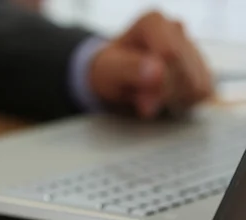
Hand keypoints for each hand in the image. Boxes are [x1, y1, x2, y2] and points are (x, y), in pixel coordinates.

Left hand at [90, 11, 213, 117]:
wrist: (115, 78)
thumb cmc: (110, 70)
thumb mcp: (109, 71)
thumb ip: (130, 69)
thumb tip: (157, 73)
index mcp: (152, 23)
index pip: (170, 54)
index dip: (159, 84)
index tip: (142, 102)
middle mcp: (176, 29)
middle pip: (184, 71)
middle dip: (162, 94)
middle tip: (140, 100)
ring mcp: (193, 48)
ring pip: (196, 84)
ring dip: (172, 99)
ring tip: (149, 94)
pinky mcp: (203, 69)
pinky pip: (202, 93)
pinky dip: (183, 102)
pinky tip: (164, 97)